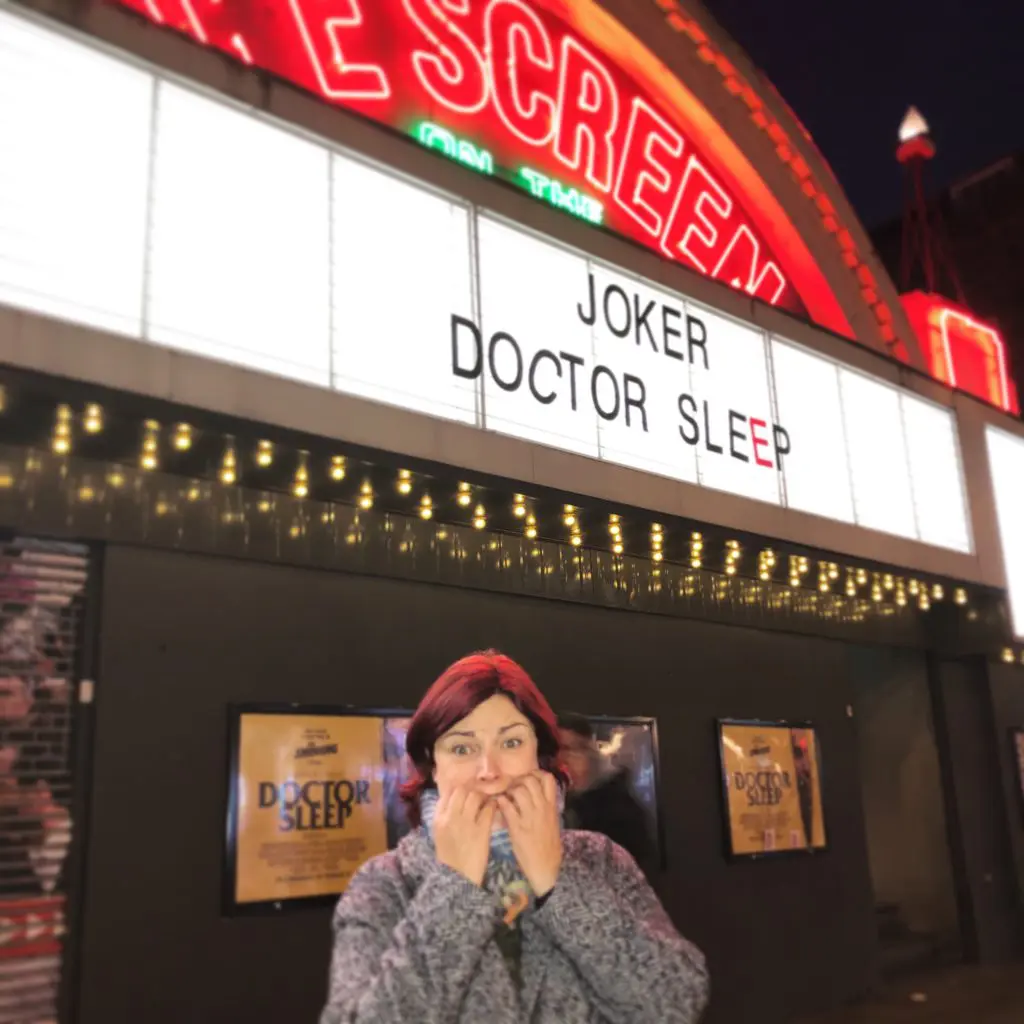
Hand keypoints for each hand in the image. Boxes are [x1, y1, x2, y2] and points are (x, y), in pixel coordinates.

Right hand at [433, 786, 494, 886]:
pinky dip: (493, 806)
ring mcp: (466, 823)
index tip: (465, 788)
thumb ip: (445, 816)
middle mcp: (451, 817)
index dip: (458, 787)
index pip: (447, 792)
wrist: (457, 879)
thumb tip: (455, 798)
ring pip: (476, 796)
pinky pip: (489, 809)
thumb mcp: (440, 834)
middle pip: (462, 790)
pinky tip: (495, 807)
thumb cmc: (449, 857)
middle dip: (472, 789)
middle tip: (479, 791)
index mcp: (439, 819)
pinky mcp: (482, 831)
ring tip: (488, 798)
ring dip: (484, 795)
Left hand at [497, 771, 561, 897]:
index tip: (528, 777)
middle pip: (531, 780)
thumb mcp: (552, 824)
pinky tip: (499, 805)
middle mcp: (541, 809)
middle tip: (512, 786)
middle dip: (519, 780)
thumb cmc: (548, 848)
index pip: (548, 779)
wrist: (545, 868)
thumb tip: (537, 796)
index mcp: (551, 807)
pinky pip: (507, 806)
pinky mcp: (517, 827)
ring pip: (519, 791)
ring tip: (505, 796)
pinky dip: (501, 802)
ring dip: (509, 790)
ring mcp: (529, 817)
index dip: (536, 773)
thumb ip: (545, 809)